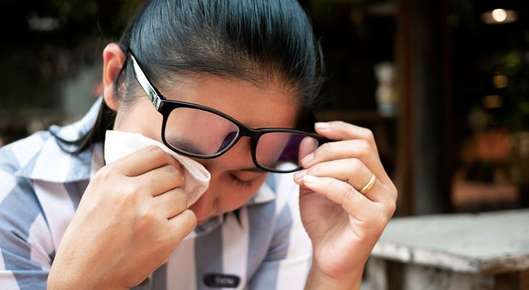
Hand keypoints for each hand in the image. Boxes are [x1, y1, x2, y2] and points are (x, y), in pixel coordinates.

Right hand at [48, 146, 196, 289]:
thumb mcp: (98, 193)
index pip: (156, 153)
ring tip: (156, 219)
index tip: (166, 172)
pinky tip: (164, 231)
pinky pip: (190, 218)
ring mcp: (148, 214)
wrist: (83, 276)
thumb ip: (127, 174)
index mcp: (111, 176)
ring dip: (175, 207)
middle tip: (160, 200)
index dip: (166, 163)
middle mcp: (130, 191)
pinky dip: (182, 224)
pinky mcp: (163, 237)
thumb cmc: (90, 235)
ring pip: (182, 196)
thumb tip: (166, 162)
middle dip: (171, 186)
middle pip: (173, 174)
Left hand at [294, 121, 396, 286]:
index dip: (342, 129)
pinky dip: (323, 184)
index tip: (318, 128)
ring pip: (354, 167)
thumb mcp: (314, 185)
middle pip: (361, 149)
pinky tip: (307, 185)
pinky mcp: (374, 220)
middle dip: (327, 150)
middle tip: (305, 162)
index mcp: (375, 175)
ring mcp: (383, 203)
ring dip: (322, 168)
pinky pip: (346, 192)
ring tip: (303, 177)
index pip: (365, 140)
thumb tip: (308, 140)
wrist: (328, 257)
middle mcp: (385, 187)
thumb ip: (312, 163)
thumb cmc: (324, 223)